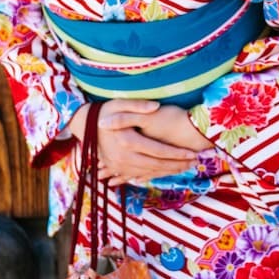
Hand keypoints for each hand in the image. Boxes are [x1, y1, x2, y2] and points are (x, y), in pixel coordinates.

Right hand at [67, 100, 201, 186]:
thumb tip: (155, 106)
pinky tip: (164, 174)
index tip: (192, 154)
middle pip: (156, 164)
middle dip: (176, 165)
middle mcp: (123, 156)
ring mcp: (119, 164)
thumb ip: (138, 104)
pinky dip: (152, 175)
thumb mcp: (119, 102)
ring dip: (167, 171)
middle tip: (193, 163)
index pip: (158, 151)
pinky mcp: (116, 167)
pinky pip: (137, 175)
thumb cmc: (105, 110)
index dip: (176, 154)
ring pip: (149, 172)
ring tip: (184, 168)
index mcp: (127, 140)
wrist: (85, 124)